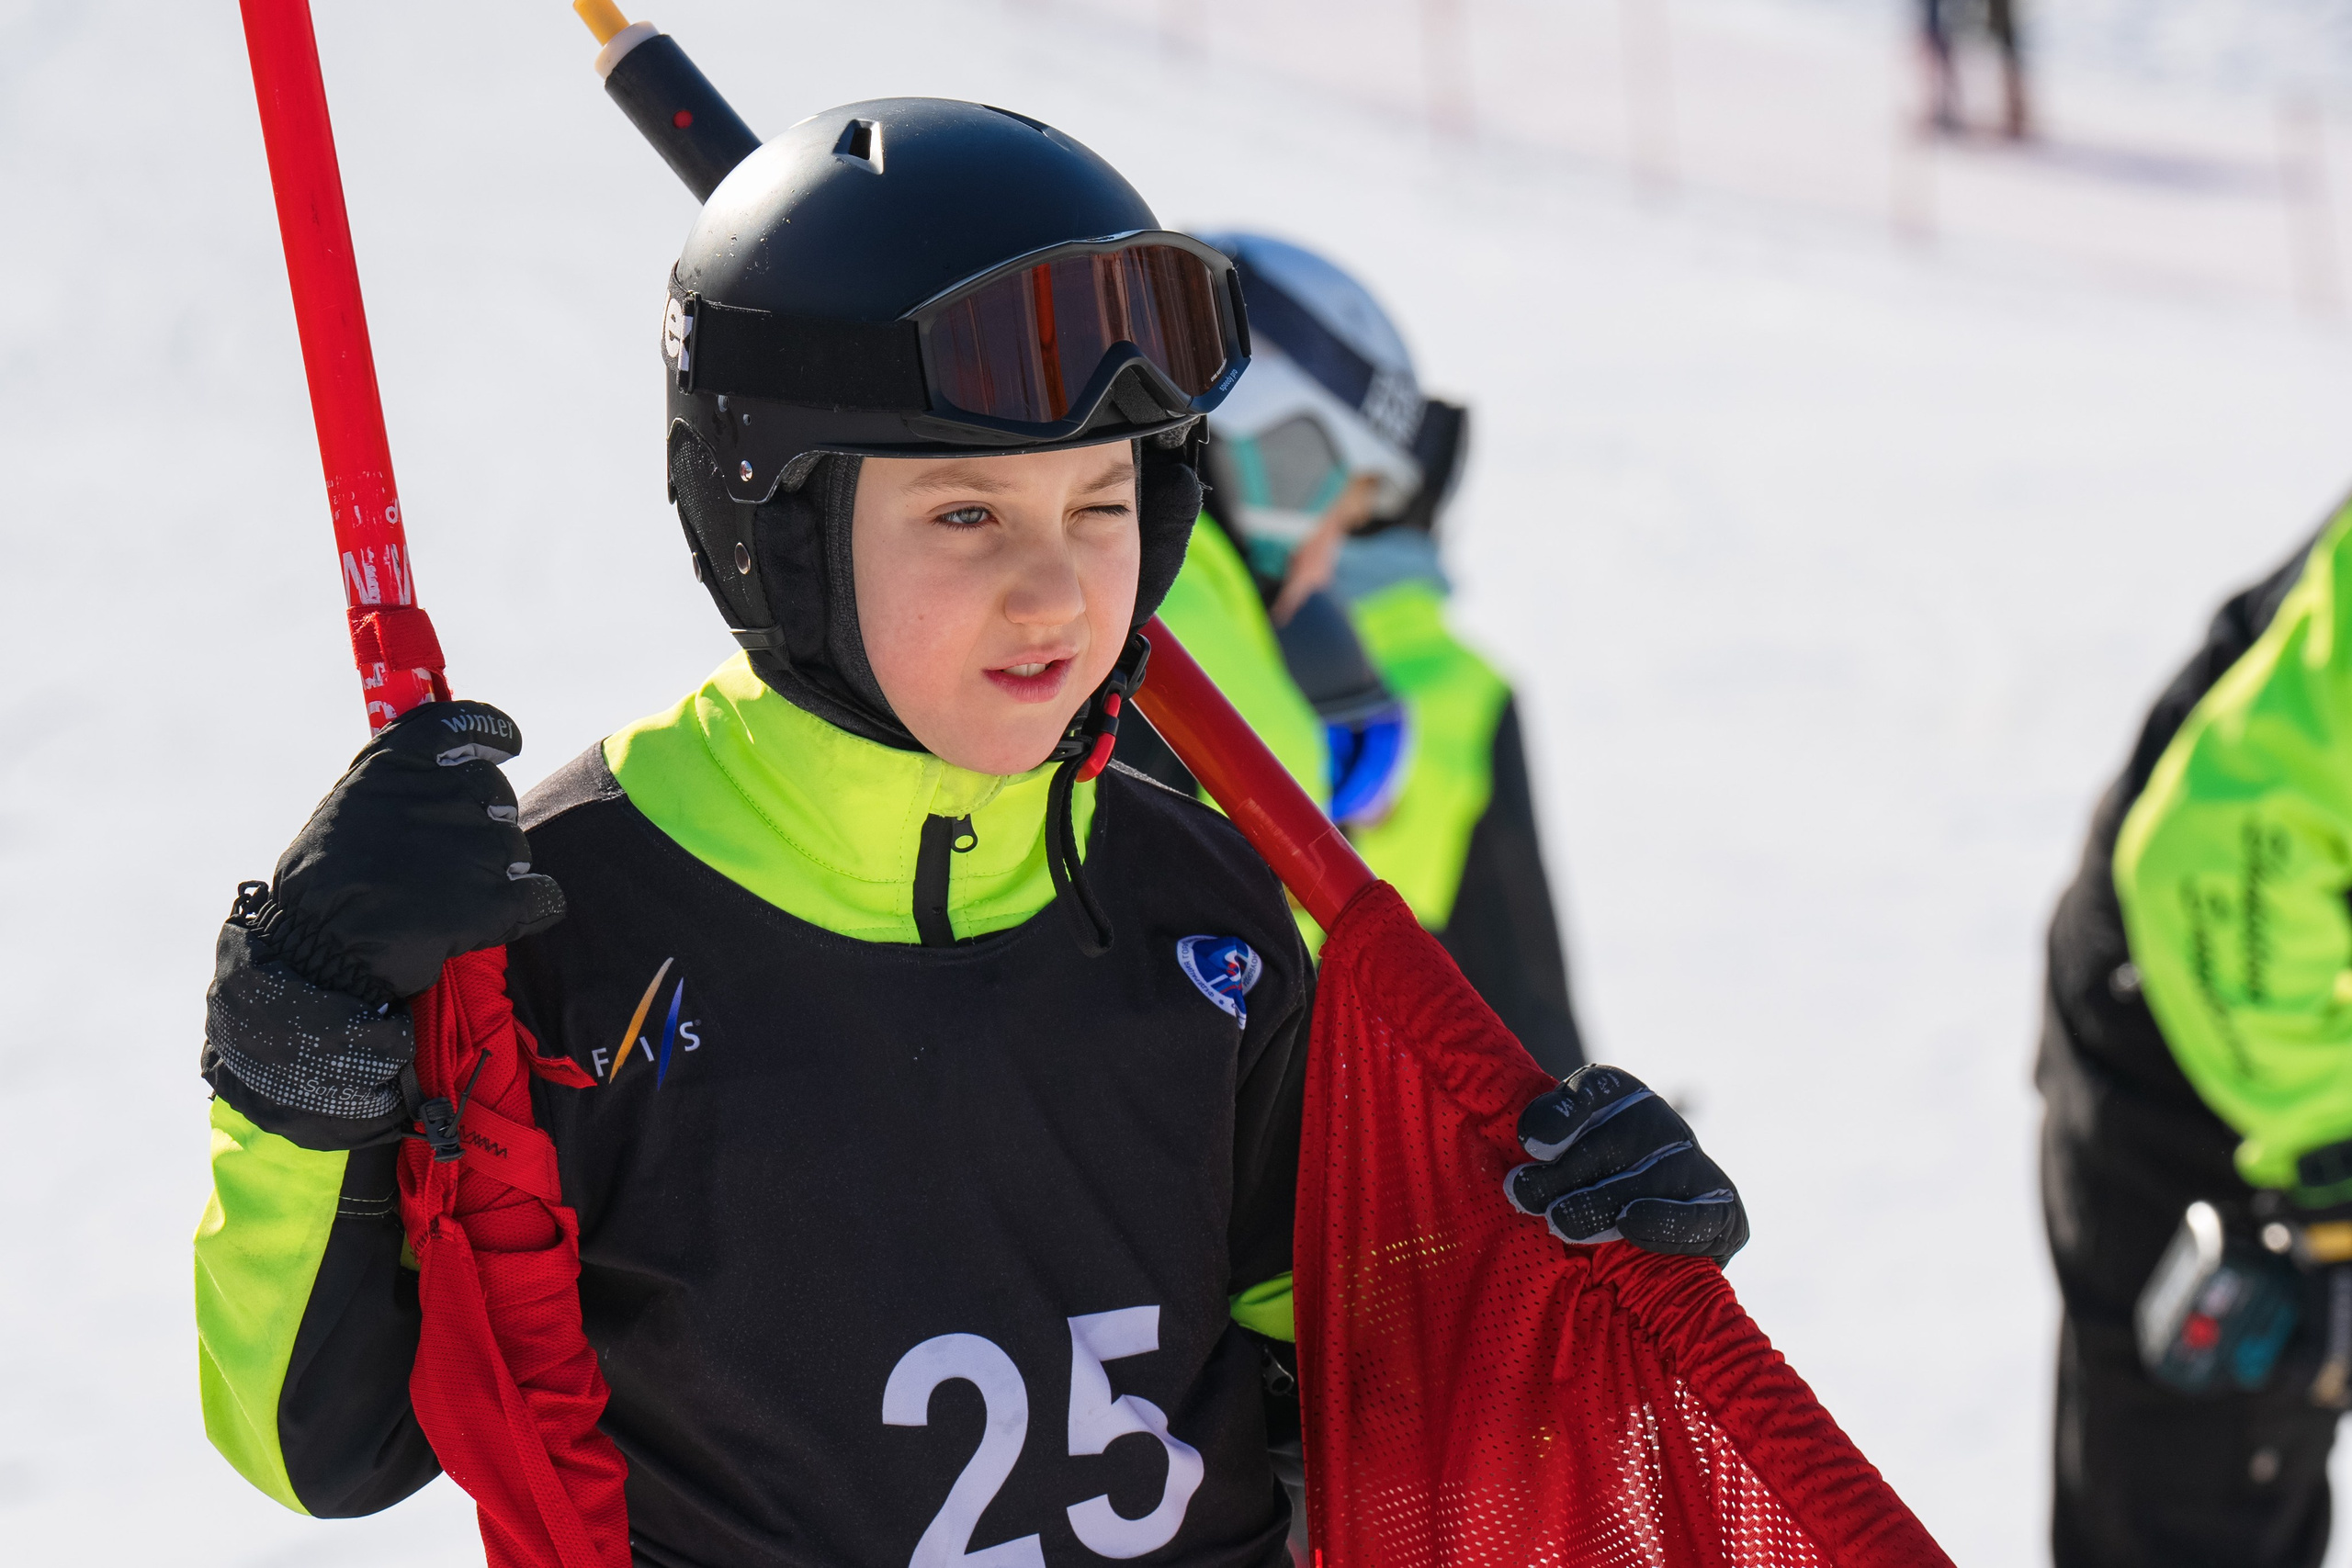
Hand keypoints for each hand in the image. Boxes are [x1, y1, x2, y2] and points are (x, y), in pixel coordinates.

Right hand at [249, 700, 564, 1000]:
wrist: (319, 950)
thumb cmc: (326, 883)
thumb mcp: (350, 807)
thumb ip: (402, 781)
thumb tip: (451, 763)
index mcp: (400, 763)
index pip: (464, 725)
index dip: (492, 732)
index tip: (505, 746)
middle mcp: (445, 793)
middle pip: (495, 795)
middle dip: (481, 824)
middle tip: (441, 861)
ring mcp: (474, 846)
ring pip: (514, 848)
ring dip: (493, 872)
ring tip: (442, 898)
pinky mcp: (493, 899)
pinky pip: (542, 894)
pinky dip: (532, 906)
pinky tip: (498, 917)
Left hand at [1505, 1065, 1748, 1262]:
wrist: (1634, 1273)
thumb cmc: (1574, 1206)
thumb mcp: (1553, 1168)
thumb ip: (1547, 1137)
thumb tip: (1535, 1141)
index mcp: (1620, 1101)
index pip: (1598, 1089)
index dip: (1566, 1113)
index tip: (1532, 1145)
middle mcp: (1663, 1127)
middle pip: (1617, 1138)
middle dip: (1567, 1171)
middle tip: (1524, 1194)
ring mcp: (1698, 1169)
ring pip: (1651, 1176)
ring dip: (1601, 1201)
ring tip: (1559, 1221)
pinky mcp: (1725, 1214)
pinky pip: (1699, 1216)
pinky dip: (1664, 1220)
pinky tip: (1630, 1223)